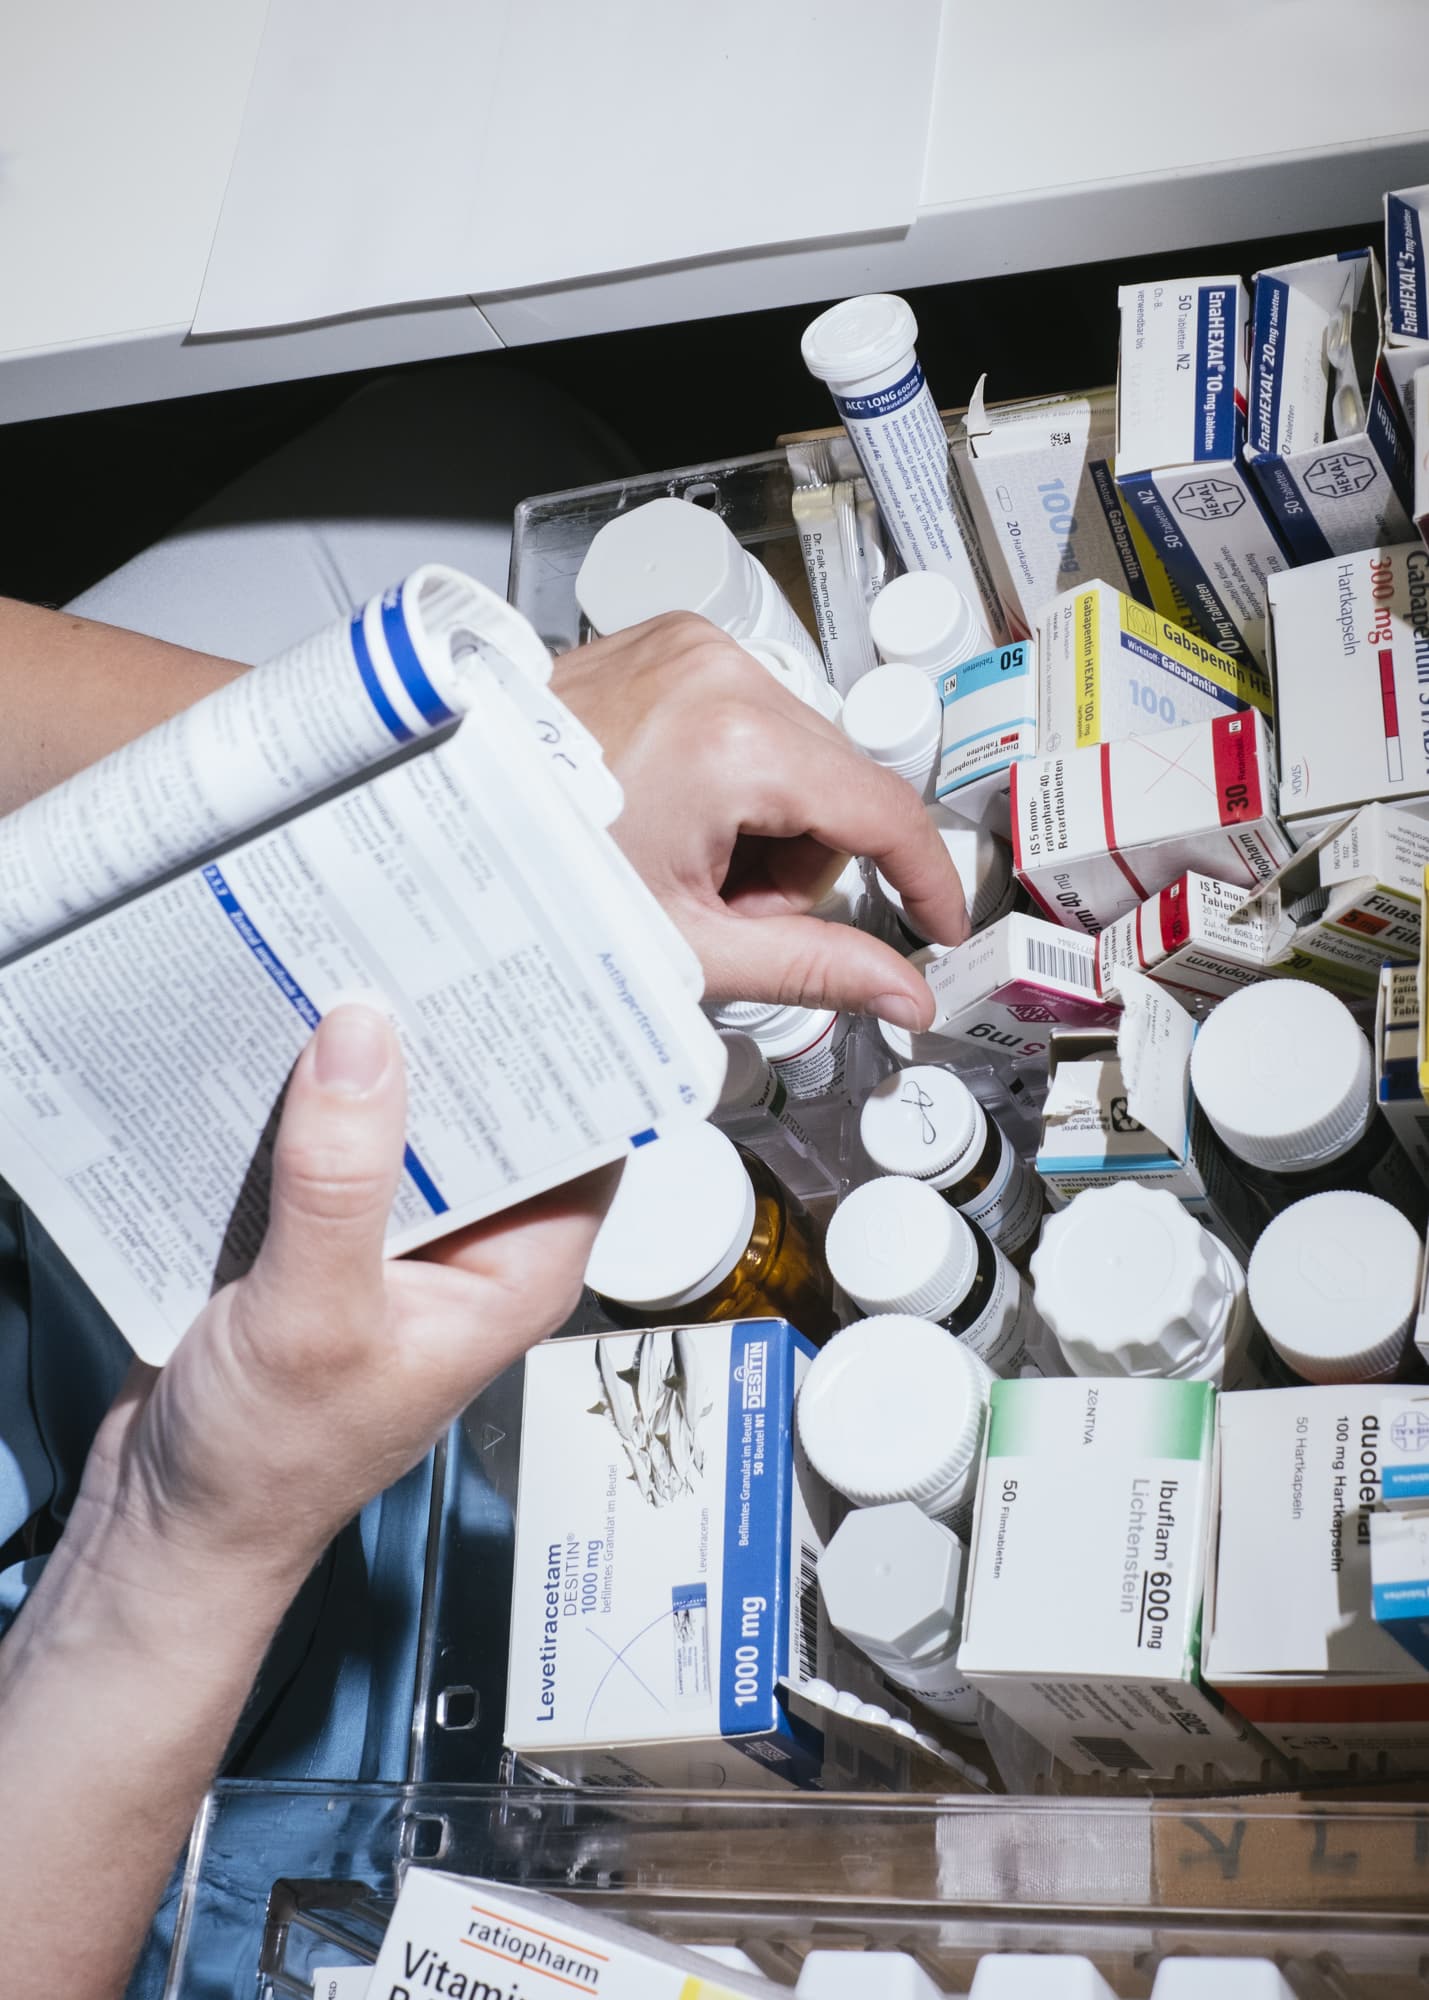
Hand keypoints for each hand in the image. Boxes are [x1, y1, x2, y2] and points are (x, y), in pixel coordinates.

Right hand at [71, 1006, 615, 1598]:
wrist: (167, 1525)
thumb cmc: (269, 1471)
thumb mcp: (316, 1318)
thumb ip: (344, 1182)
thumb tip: (364, 1042)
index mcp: (517, 1271)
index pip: (585, 1133)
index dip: (571, 1048)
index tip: (541, 961)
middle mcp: (468, 1246)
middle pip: (488, 1107)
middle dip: (453, 1029)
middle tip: (424, 932)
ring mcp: (390, 1236)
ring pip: (401, 1113)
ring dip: (370, 1054)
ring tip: (347, 957)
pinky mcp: (316, 1231)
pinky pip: (325, 1137)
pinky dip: (302, 1094)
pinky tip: (272, 1038)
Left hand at [552, 614, 968, 1029]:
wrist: (431, 815)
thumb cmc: (537, 878)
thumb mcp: (688, 946)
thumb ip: (815, 968)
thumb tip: (906, 993)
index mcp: (735, 741)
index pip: (884, 810)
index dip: (925, 879)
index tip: (939, 923)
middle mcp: (721, 670)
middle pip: (836, 783)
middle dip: (794, 862)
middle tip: (716, 906)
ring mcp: (688, 646)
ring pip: (795, 750)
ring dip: (761, 821)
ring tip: (678, 860)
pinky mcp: (662, 641)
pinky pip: (744, 714)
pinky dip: (725, 776)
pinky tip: (665, 814)